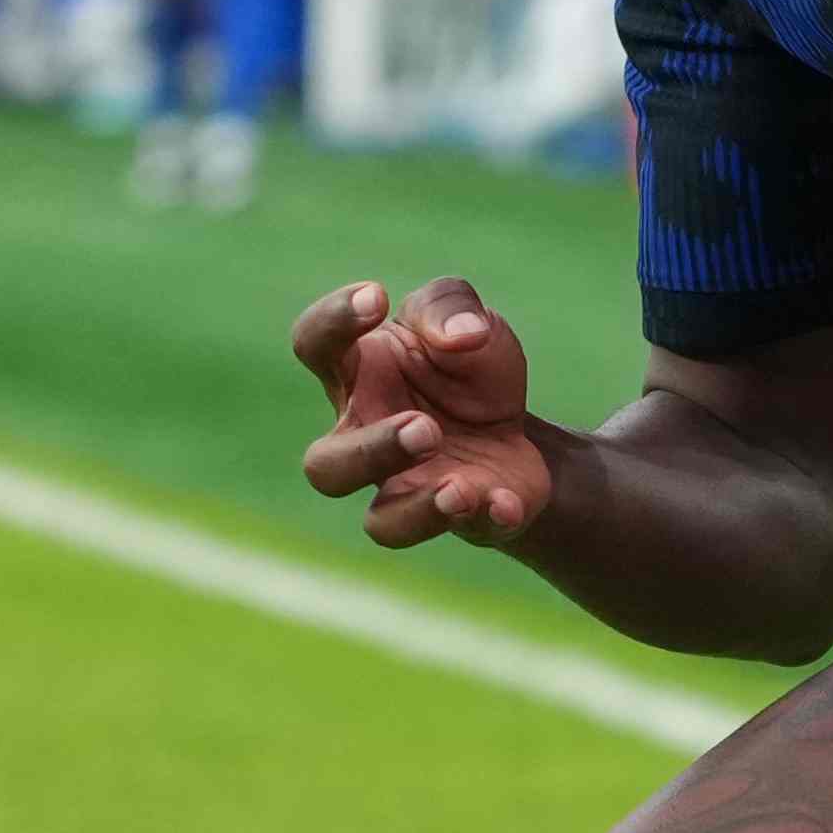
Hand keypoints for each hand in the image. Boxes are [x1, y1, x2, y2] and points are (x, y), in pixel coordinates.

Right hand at [291, 274, 559, 551]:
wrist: (518, 430)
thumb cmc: (466, 369)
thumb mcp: (463, 316)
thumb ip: (450, 308)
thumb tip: (461, 337)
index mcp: (356, 375)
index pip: (313, 346)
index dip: (332, 323)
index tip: (377, 298)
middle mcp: (366, 438)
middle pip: (325, 467)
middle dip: (372, 451)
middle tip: (426, 427)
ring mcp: (408, 488)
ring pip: (381, 524)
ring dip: (419, 506)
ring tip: (459, 486)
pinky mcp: (463, 519)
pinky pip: (468, 533)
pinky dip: (489, 517)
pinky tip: (506, 499)